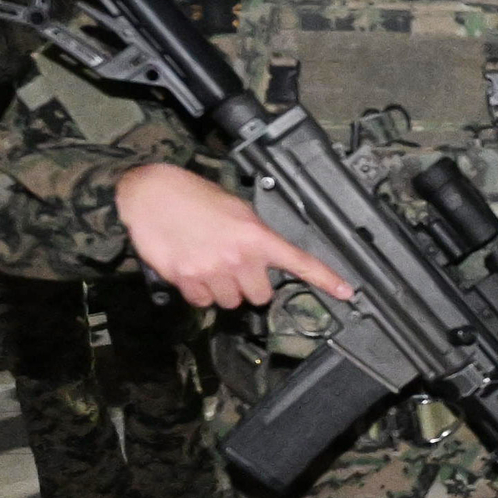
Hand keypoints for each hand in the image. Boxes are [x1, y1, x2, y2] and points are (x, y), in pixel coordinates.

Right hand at [118, 162, 350, 309]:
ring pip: (231, 302)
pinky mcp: (187, 281)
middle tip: (235, 266)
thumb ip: (255, 234)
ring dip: (224, 290)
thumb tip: (265, 255)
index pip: (298, 261)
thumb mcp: (236, 208)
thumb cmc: (192, 196)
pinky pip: (203, 302)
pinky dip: (199, 292)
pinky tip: (193, 269)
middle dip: (250, 285)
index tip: (347, 292)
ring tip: (210, 263)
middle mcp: (238, 256)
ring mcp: (212, 271)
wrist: (151, 194)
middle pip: (261, 295)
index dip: (326, 279)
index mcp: (256, 235)